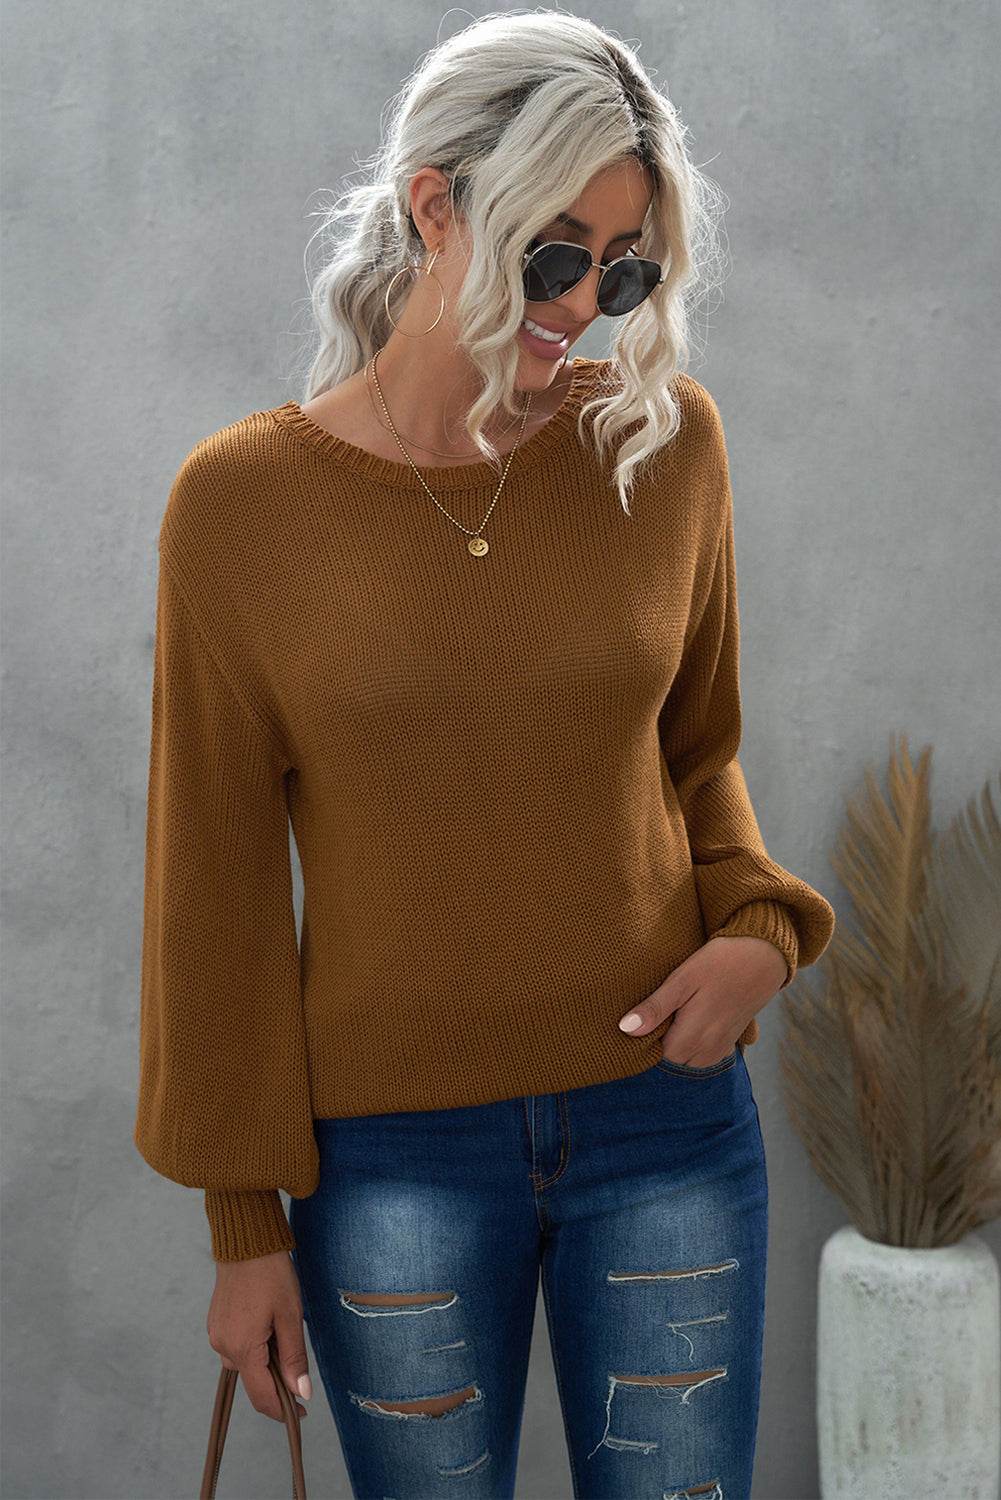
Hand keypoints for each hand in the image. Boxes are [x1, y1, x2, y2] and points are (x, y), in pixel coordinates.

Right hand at [206, 1250, 311, 1422]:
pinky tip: (266, 1326)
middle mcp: (222, 1346)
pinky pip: (235, 1348)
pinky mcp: (215, 1324)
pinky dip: (252, 1348)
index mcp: (242, 1348)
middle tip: (297, 1359)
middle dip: (275, 1380)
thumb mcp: (290, 1316)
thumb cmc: (272, 1273)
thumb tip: (300, 1393)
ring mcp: (216, 1335)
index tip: (301, 1411)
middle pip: (252, 1381)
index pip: (261, 1395)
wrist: (246, 1241)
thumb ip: (293, 1358)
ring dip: (263, 1362)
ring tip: (281, 1332)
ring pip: (244, 1365)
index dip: (283, 1409)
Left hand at [618, 935, 787, 1065]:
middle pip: (671, 1061)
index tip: (644, 1017)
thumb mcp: (682, 979)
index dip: (645, 1040)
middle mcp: (708, 1050)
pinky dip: (694, 1044)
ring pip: (687, 1060)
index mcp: (692, 1037)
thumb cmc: (719, 962)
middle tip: (659, 1011)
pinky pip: (703, 1056)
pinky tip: (692, 1019)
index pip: (656, 1058)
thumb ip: (655, 1007)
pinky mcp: (730, 1043)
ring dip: (678, 1044)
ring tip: (676, 1013)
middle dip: (661, 1043)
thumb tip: (625, 1029)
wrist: (763, 956)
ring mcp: (721, 1049)